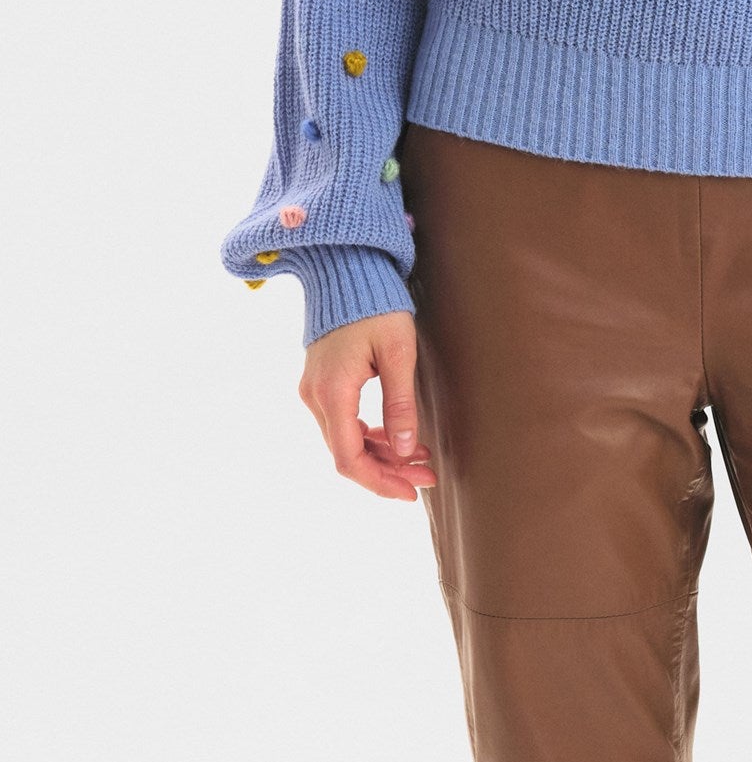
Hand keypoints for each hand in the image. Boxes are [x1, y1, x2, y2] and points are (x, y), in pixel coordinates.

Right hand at [298, 310, 438, 499]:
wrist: (348, 268)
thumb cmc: (377, 304)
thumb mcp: (398, 352)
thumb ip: (400, 403)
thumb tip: (407, 451)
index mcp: (333, 391)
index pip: (348, 458)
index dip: (379, 482)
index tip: (411, 492)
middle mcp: (315, 396)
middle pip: (346, 454)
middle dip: (388, 470)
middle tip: (428, 475)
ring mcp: (314, 390)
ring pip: (345, 440)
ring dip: (381, 454)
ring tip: (421, 457)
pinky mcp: (321, 382)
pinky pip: (343, 421)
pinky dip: (369, 434)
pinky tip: (398, 437)